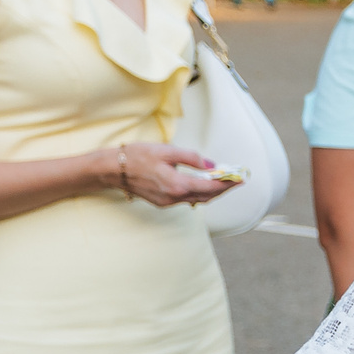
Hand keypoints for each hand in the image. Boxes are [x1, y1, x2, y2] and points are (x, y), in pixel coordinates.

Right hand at [116, 141, 234, 207]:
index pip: (210, 187)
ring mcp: (167, 202)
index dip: (227, 183)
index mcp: (177, 185)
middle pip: (206, 196)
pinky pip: (186, 200)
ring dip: (211, 191)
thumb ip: (192, 158)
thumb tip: (211, 164)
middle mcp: (174, 197)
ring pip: (196, 199)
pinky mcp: (162, 202)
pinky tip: (201, 184)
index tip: (240, 179)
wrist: (113, 170)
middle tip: (235, 180)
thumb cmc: (138, 157)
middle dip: (223, 188)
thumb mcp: (167, 151)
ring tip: (222, 181)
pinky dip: (197, 193)